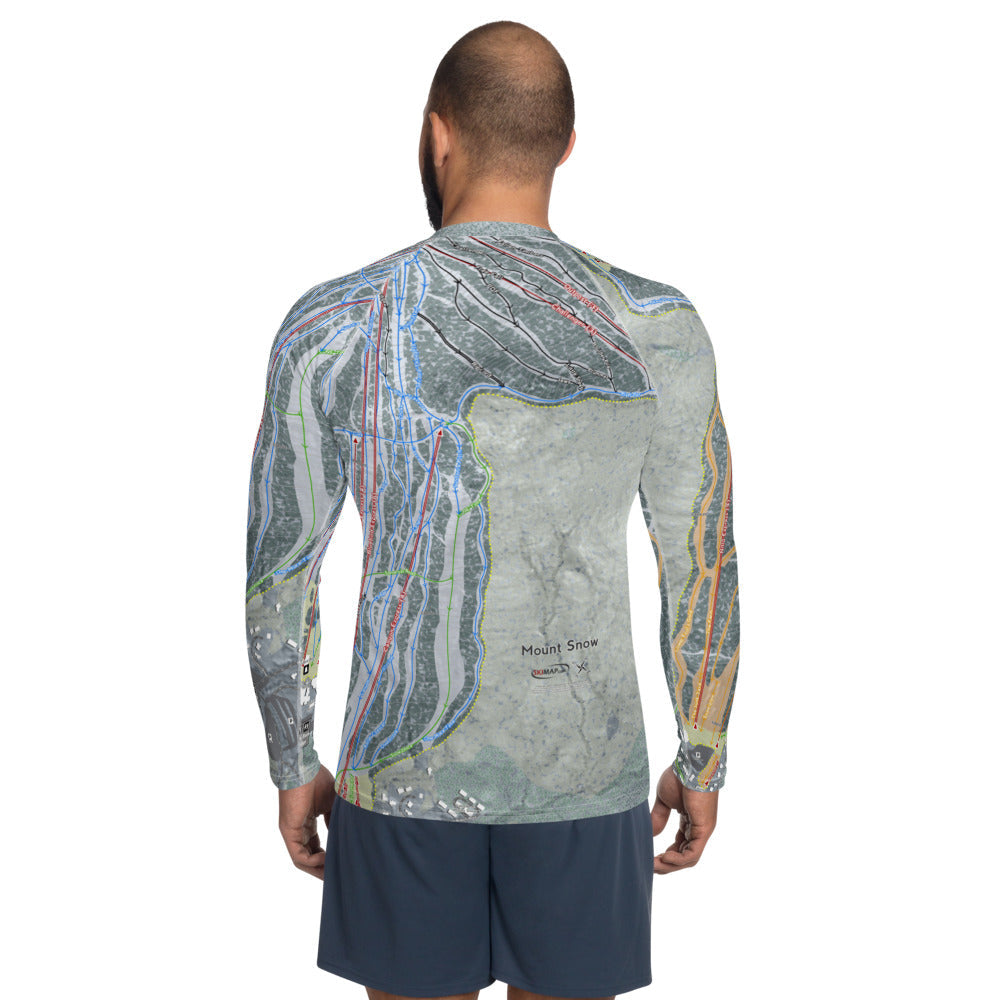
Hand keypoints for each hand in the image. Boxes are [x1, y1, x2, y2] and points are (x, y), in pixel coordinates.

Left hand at [277, 763, 336, 879]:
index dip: (328, 857)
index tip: (341, 863)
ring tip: (333, 873)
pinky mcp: (288, 832)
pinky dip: (313, 861)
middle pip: (309, 857)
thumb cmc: (317, 780)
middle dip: (323, 868)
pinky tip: (327, 859)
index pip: (316, 847)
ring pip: (303, 860)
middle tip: (338, 875)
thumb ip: (335, 820)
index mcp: (307, 823)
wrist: (304, 768)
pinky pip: (299, 856)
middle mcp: (298, 830)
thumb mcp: (332, 803)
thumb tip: (343, 835)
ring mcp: (292, 832)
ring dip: (318, 869)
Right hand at [649, 764, 718, 873]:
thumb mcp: (664, 800)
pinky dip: (679, 859)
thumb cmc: (679, 777)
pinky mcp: (704, 829)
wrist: (690, 765)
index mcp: (690, 821)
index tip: (651, 858)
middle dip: (667, 864)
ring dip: (671, 865)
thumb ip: (659, 817)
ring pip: (689, 858)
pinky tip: (665, 858)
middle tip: (650, 866)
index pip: (680, 845)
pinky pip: (693, 852)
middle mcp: (698, 828)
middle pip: (684, 855)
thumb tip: (650, 834)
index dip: (666, 854)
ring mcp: (702, 830)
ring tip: (654, 865)